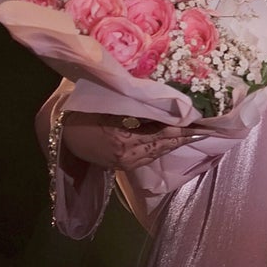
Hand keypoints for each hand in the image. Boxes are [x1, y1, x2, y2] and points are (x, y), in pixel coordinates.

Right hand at [60, 111, 206, 170]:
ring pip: (158, 152)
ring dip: (176, 142)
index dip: (182, 128)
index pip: (161, 133)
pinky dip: (163, 147)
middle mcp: (127, 155)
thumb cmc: (81, 113)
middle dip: (184, 136)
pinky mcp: (124, 166)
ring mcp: (126, 163)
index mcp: (122, 138)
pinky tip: (173, 140)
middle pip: (164, 145)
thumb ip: (134, 106)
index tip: (200, 122)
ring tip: (194, 133)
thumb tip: (161, 100)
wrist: (61, 135)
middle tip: (206, 128)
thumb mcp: (107, 105)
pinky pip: (149, 156)